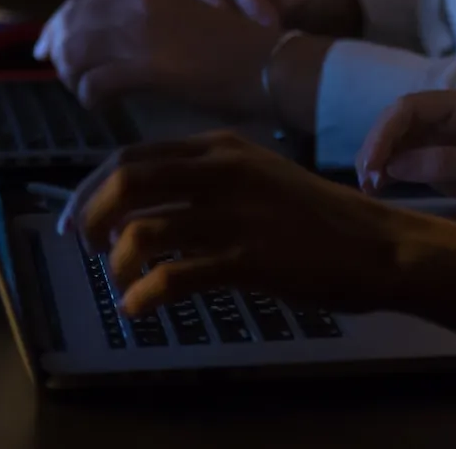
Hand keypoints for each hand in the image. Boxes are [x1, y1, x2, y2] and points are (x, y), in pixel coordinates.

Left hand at [34, 0, 278, 116]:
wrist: (267, 63)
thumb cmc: (233, 49)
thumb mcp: (181, 22)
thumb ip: (144, 26)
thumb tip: (106, 45)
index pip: (83, 1)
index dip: (59, 24)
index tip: (48, 45)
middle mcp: (137, 4)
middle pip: (72, 26)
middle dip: (59, 52)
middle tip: (59, 74)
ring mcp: (141, 33)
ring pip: (76, 54)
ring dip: (74, 77)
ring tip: (87, 93)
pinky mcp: (147, 66)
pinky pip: (96, 83)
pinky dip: (92, 97)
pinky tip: (103, 106)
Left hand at [58, 131, 455, 317]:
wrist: (377, 244)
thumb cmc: (318, 216)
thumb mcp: (259, 176)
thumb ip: (207, 180)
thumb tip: (146, 206)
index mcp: (221, 147)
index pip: (133, 155)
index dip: (92, 188)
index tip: (78, 217)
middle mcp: (223, 170)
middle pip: (127, 183)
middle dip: (93, 218)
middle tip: (87, 248)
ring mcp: (235, 213)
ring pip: (144, 232)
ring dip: (118, 264)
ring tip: (123, 285)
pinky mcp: (249, 258)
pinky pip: (174, 275)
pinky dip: (145, 295)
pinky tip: (141, 308)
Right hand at [357, 89, 455, 249]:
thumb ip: (444, 163)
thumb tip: (393, 165)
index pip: (411, 108)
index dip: (384, 133)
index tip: (372, 165)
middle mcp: (455, 119)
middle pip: (402, 123)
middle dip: (379, 146)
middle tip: (364, 181)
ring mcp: (452, 144)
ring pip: (404, 144)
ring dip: (383, 162)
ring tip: (370, 189)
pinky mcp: (453, 168)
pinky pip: (415, 165)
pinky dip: (396, 175)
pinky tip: (384, 190)